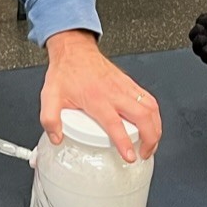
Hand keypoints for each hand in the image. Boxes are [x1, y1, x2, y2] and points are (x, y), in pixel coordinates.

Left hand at [40, 29, 160, 161]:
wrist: (74, 50)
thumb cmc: (66, 71)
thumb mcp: (50, 96)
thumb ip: (50, 120)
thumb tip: (56, 138)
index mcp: (97, 99)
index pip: (116, 124)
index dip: (125, 142)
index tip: (131, 156)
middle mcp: (115, 93)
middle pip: (143, 117)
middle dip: (150, 138)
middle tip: (145, 153)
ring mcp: (125, 87)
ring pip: (150, 108)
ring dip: (156, 127)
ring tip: (152, 143)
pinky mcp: (129, 83)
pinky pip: (148, 99)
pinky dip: (154, 114)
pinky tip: (152, 124)